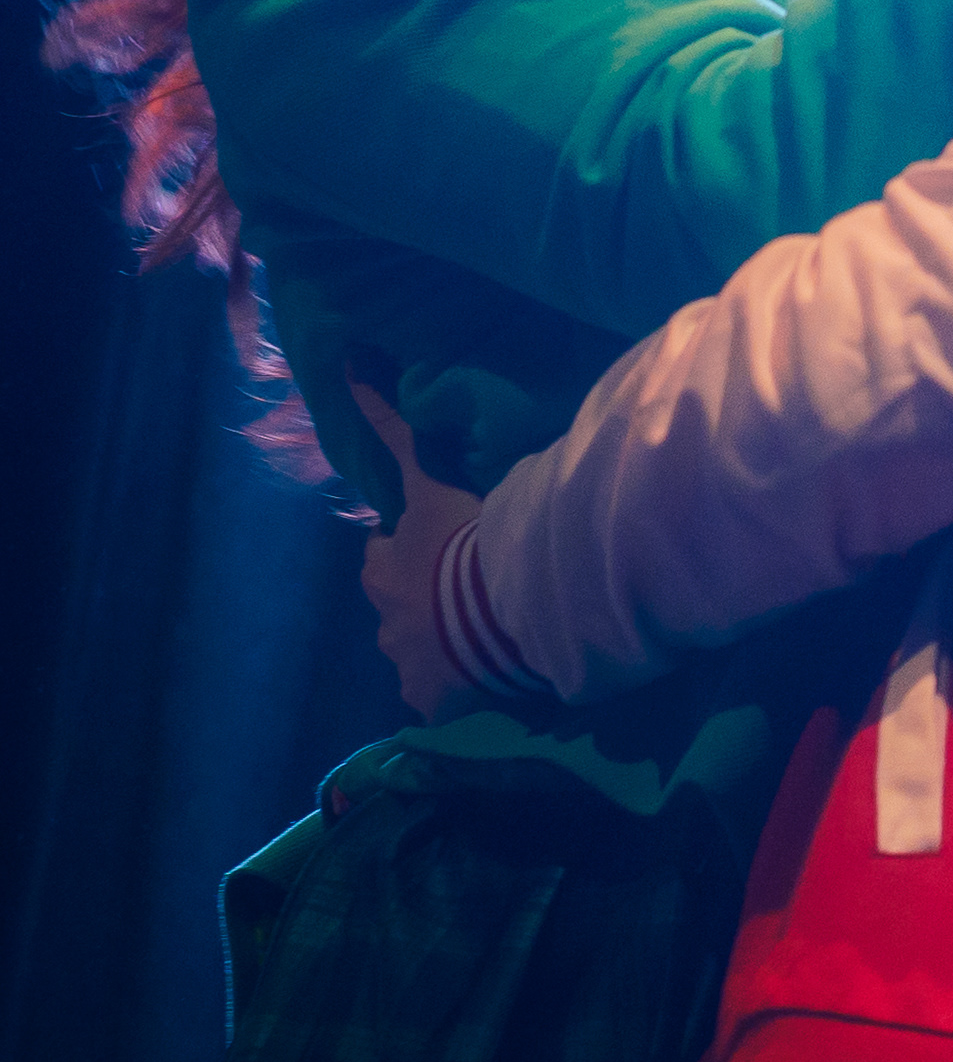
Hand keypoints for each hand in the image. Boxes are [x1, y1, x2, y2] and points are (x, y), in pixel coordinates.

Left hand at [351, 382, 479, 720]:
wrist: (496, 611)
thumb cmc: (466, 544)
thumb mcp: (432, 480)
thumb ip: (396, 432)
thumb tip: (347, 364)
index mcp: (386, 566)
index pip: (382, 551)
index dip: (403, 546)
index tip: (432, 545)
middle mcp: (384, 614)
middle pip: (391, 602)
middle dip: (413, 597)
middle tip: (456, 592)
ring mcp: (404, 659)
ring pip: (411, 649)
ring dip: (435, 642)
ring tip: (477, 638)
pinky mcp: (428, 697)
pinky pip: (435, 695)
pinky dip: (451, 688)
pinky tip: (480, 681)